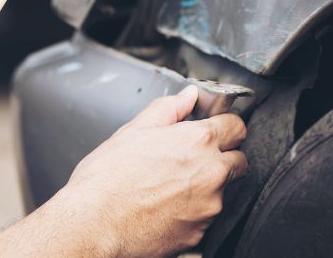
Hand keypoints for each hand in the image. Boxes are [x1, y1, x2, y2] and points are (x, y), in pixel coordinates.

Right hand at [58, 85, 247, 256]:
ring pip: (222, 191)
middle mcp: (211, 174)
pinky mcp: (199, 234)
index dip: (225, 126)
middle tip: (194, 158)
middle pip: (239, 161)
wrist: (93, 225)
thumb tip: (188, 97)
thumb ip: (168, 109)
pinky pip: (205, 218)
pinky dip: (192, 212)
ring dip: (207, 186)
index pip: (236, 127)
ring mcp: (208, 207)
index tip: (214, 129)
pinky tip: (165, 207)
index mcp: (198, 142)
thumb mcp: (134, 131)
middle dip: (224, 157)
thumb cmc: (106, 179)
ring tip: (170, 186)